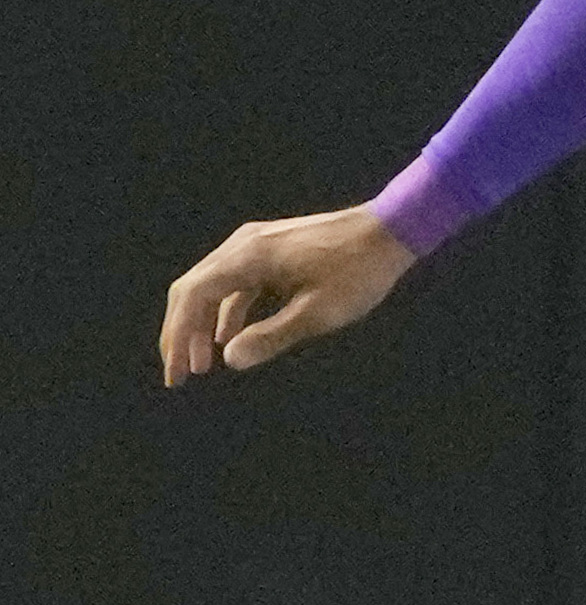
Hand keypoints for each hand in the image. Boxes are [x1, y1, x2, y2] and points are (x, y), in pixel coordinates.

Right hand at [159, 203, 417, 386]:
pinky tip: (231, 337)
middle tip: (181, 374)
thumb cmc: (358, 272)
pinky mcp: (272, 249)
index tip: (177, 373)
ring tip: (205, 364)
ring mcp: (257, 243)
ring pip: (214, 286)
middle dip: (183, 333)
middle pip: (194, 289)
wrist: (391, 230)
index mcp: (248, 257)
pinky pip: (237, 282)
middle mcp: (243, 244)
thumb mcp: (318, 313)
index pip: (192, 296)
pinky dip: (229, 311)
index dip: (178, 337)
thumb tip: (229, 359)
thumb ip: (271, 336)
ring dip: (205, 324)